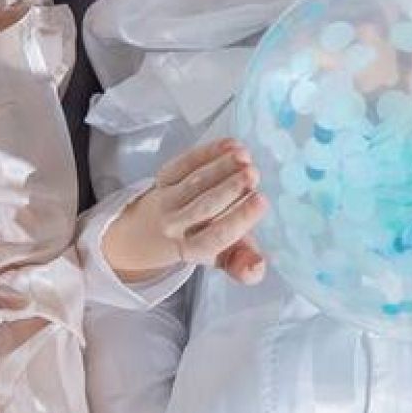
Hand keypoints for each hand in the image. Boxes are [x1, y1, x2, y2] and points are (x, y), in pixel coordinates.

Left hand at [102, 138, 268, 286]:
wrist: (150, 231)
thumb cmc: (200, 239)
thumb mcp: (222, 257)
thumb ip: (242, 265)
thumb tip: (257, 268)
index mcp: (193, 250)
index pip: (217, 237)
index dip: (240, 219)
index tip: (262, 200)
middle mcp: (176, 227)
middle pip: (204, 207)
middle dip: (230, 189)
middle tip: (253, 174)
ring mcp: (166, 201)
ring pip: (195, 183)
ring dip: (220, 167)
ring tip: (244, 157)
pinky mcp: (163, 178)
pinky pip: (184, 164)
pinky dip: (206, 153)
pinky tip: (229, 144)